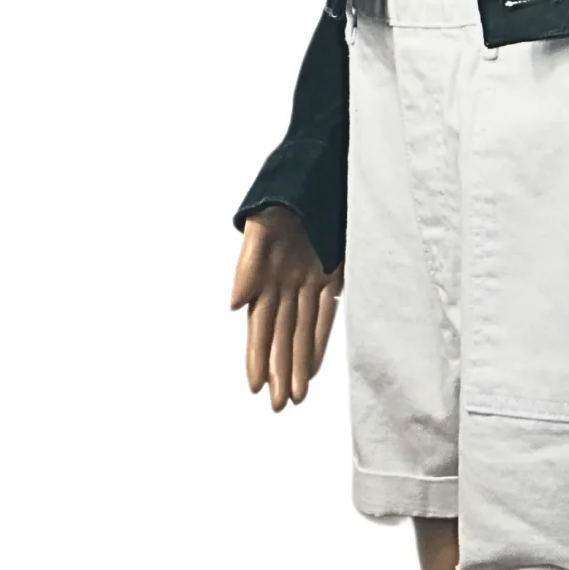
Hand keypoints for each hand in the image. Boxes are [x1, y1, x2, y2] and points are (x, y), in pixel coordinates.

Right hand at [229, 206, 342, 410]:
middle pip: (281, 334)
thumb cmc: (286, 189)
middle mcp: (285, 281)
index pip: (260, 324)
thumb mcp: (261, 221)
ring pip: (302, 330)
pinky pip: (325, 312)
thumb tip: (235, 305)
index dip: (257, 354)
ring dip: (297, 362)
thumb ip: (249, 263)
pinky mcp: (332, 271)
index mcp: (265, 272)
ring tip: (295, 396)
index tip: (255, 385)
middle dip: (279, 369)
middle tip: (279, 405)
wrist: (320, 164)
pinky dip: (318, 340)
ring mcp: (309, 278)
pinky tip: (312, 365)